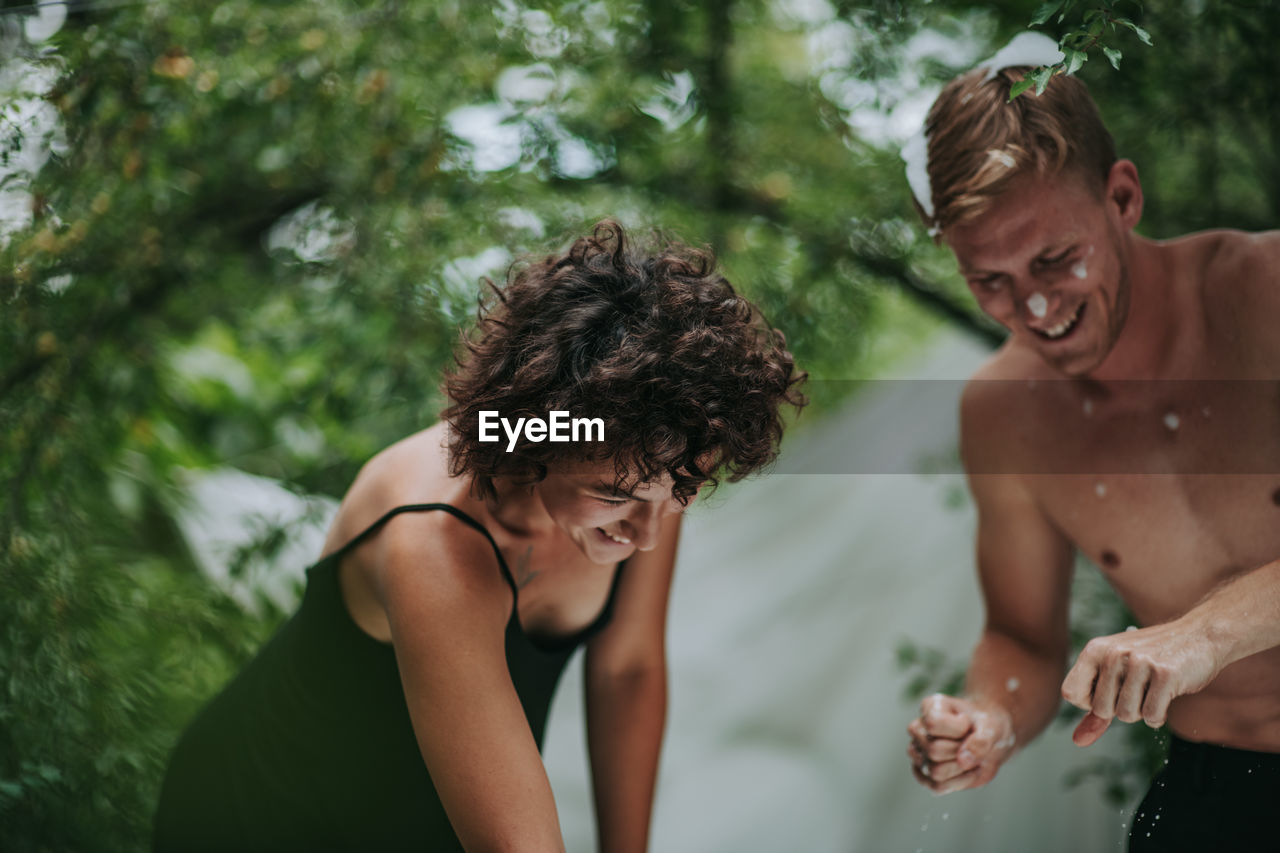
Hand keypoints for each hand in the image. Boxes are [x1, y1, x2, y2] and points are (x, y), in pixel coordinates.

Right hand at [906, 694, 1015, 793]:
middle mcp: (919, 730)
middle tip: (971, 743)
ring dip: (961, 769)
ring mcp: (920, 752)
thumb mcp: (992, 727)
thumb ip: (981, 740)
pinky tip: (969, 771)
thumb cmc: (987, 726)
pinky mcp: (925, 773)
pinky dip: (959, 783)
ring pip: (934, 772)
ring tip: (971, 758)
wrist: (991, 738)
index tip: (968, 723)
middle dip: (961, 751)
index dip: (957, 729)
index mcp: (930, 707)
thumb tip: (963, 762)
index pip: (933, 724)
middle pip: (933, 750)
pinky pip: (936, 787)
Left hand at [1061, 622, 1219, 746]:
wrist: (1199, 636)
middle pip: (1101, 710)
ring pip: (1127, 715)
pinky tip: (1167, 694)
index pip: (1071, 693)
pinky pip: (1152, 715)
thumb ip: (1095, 709)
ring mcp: (1139, 662)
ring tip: (1152, 688)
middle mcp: (1113, 653)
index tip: (1111, 693)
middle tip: (1139, 687)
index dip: (1090, 703)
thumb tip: (1078, 741)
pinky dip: (1159, 715)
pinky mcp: (1165, 673)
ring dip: (1142, 711)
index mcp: (1095, 650)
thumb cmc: (1152, 659)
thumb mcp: (1117, 675)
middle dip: (1121, 708)